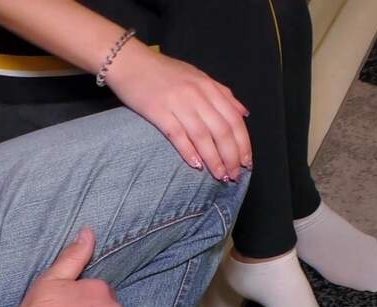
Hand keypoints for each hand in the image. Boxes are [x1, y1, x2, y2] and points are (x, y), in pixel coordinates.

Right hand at [106, 41, 251, 181]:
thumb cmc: (163, 71)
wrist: (130, 62)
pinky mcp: (158, 111)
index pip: (234, 119)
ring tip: (220, 175)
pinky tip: (196, 165)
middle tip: (234, 175)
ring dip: (214, 159)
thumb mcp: (197, 76)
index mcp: (208, 86)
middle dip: (231, 156)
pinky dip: (189, 151)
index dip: (243, 143)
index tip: (246, 163)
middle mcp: (197, 94)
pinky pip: (178, 135)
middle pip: (222, 130)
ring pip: (203, 136)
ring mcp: (178, 103)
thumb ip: (222, 94)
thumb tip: (244, 113)